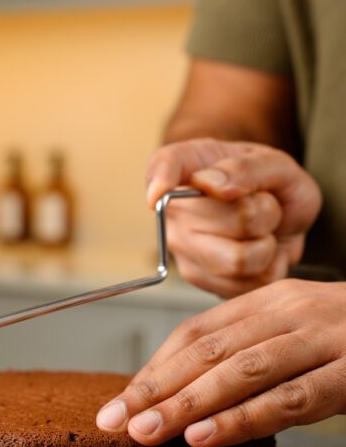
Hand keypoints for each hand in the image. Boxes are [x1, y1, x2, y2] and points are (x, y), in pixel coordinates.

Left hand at [96, 279, 345, 446]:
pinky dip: (244, 418)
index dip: (153, 368)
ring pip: (243, 372)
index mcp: (273, 299)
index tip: (118, 403)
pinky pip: (292, 400)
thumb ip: (252, 349)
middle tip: (114, 422)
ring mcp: (326, 340)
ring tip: (146, 433)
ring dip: (187, 404)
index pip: (197, 334)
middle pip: (209, 351)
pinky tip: (205, 437)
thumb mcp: (300, 330)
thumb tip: (184, 393)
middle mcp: (294, 311)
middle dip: (155, 389)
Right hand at [146, 138, 321, 297]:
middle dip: (264, 213)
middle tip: (263, 203)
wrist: (287, 217)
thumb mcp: (272, 162)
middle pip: (228, 219)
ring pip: (239, 259)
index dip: (159, 181)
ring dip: (267, 245)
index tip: (159, 194)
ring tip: (262, 230)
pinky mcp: (203, 283)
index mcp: (185, 167)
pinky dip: (270, 268)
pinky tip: (260, 251)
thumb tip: (211, 184)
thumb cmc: (270, 184)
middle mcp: (174, 212)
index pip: (161, 167)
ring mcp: (183, 251)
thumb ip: (245, 169)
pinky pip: (249, 284)